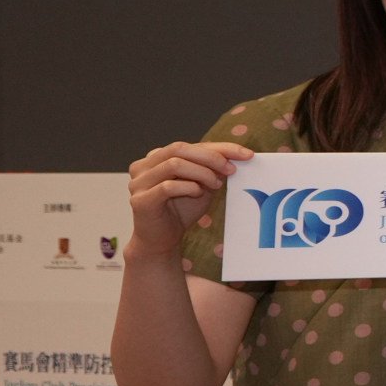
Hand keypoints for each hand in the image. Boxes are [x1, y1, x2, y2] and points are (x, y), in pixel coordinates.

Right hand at [124, 140, 251, 260]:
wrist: (161, 240)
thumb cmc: (181, 211)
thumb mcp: (202, 186)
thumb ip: (212, 170)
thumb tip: (235, 156)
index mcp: (156, 158)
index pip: (189, 145)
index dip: (219, 147)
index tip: (246, 154)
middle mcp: (143, 166)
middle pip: (178, 148)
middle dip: (211, 157)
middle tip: (231, 169)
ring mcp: (138, 182)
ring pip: (173, 164)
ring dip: (201, 173)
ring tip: (215, 185)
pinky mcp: (140, 200)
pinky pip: (167, 187)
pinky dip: (188, 187)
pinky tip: (198, 193)